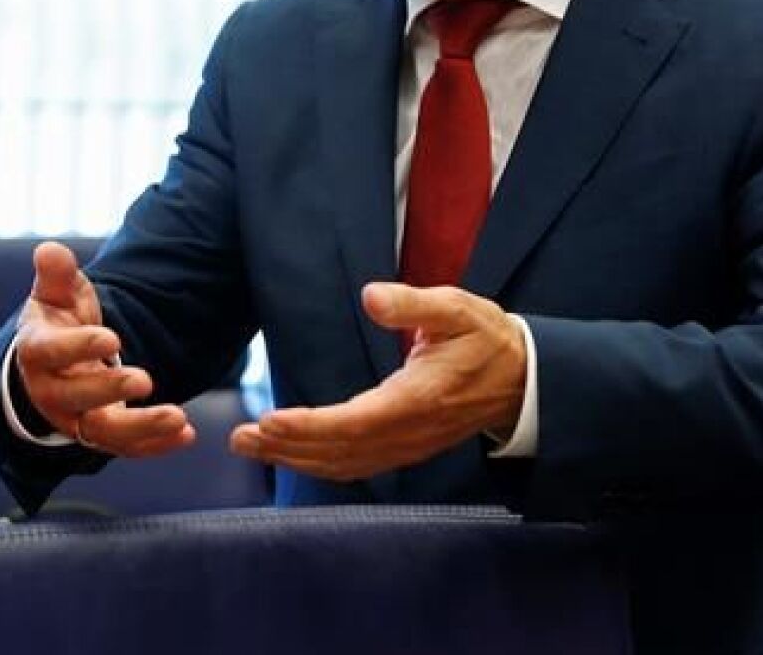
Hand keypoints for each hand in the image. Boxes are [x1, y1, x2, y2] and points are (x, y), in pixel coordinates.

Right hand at [11, 241, 194, 457]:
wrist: (53, 364)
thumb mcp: (55, 294)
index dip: (78, 347)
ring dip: (141, 427)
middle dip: (111, 390)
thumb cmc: (58, 320)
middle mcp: (51, 392)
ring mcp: (74, 418)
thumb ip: (56, 274)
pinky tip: (187, 434)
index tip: (112, 339)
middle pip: (77, 398)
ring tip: (178, 417)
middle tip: (145, 379)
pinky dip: (156, 445)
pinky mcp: (98, 436)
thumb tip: (50, 250)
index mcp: (36, 352)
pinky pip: (126, 447)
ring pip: (103, 433)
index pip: (50, 353)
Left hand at [229, 283, 525, 480]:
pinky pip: (356, 465)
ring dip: (295, 458)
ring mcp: (407, 446)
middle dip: (287, 446)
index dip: (310, 425)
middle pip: (339, 449)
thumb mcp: (457, 309)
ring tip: (251, 447)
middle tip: (240, 438)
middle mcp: (408, 431)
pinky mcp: (405, 449)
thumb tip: (371, 296)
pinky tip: (290, 455)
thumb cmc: (485, 339)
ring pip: (344, 463)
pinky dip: (319, 464)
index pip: (355, 420)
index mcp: (417, 398)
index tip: (269, 420)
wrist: (522, 380)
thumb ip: (413, 303)